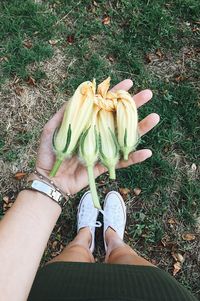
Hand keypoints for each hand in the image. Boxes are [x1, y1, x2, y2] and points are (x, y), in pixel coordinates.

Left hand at [35, 79, 159, 194]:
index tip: (128, 83)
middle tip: (148, 94)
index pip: (103, 105)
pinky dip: (134, 158)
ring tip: (155, 118)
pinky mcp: (105, 164)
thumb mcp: (51, 130)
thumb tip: (78, 96)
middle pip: (119, 118)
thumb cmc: (48, 153)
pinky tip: (147, 152)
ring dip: (141, 128)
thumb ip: (63, 114)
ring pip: (125, 137)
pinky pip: (122, 161)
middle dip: (133, 105)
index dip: (115, 94)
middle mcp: (98, 133)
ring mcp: (103, 148)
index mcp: (87, 123)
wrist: (50, 178)